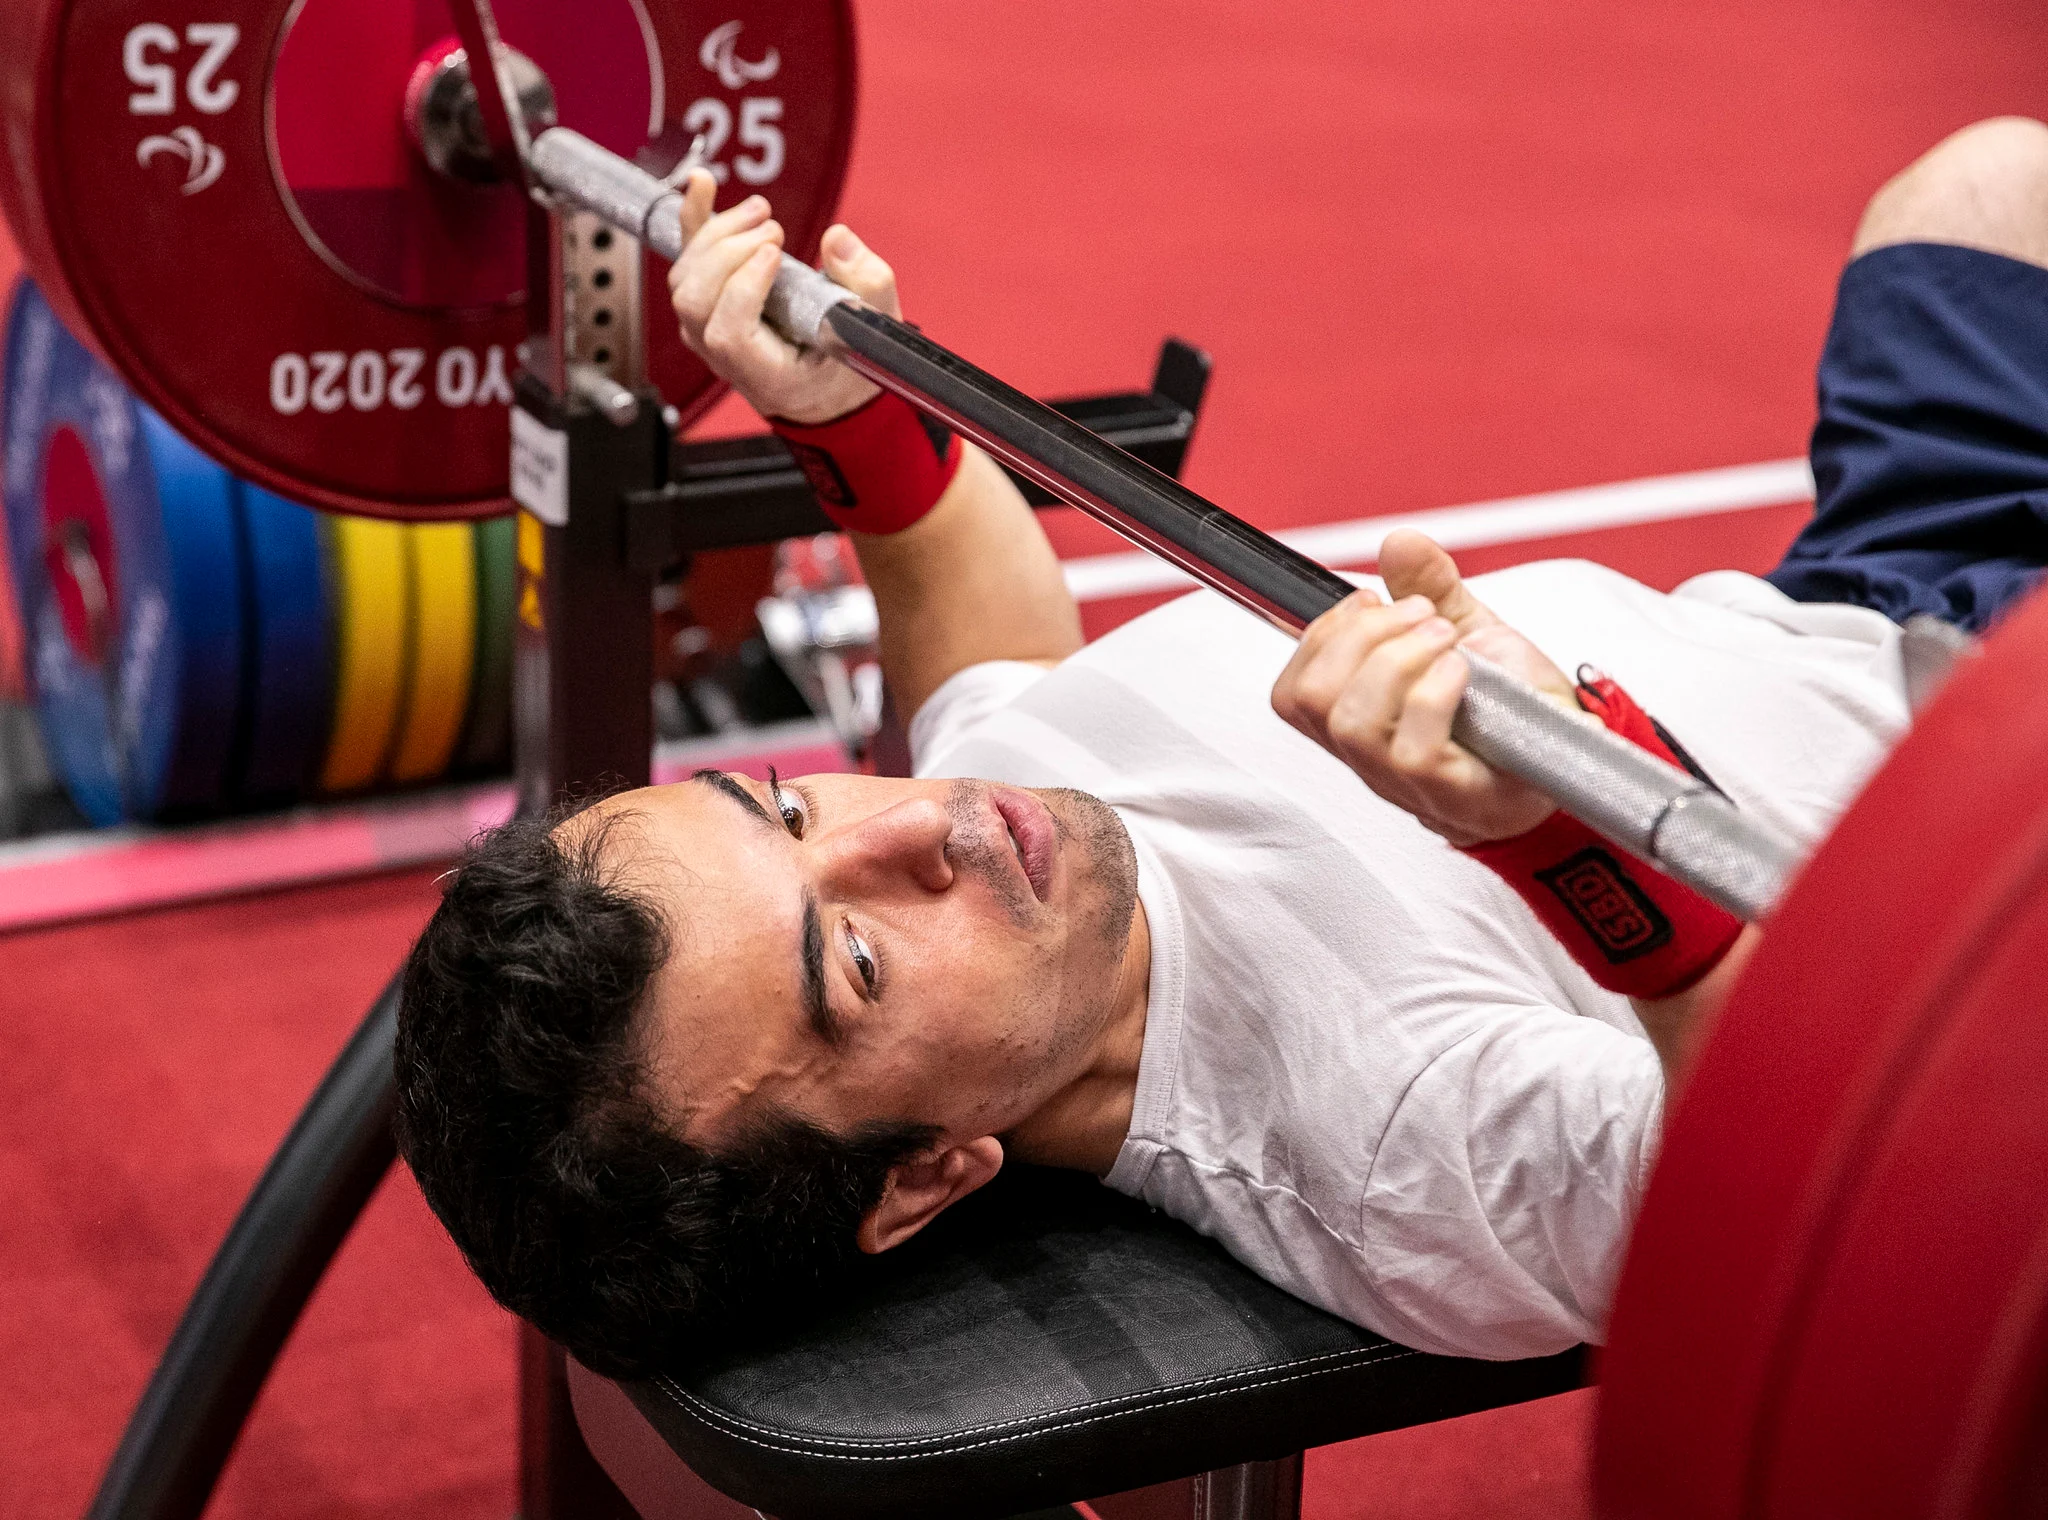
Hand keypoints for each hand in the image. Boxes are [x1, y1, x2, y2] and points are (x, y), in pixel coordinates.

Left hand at [666, 170, 898, 423]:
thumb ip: (866, 286)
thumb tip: (836, 239)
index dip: (743, 288)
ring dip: (717, 234)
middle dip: (729, 254)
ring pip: (685, 279)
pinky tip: (702, 182)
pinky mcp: (708, 304)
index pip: (728, 334)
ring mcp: (707, 334)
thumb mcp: (875, 333)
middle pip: (695, 302)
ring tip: (762, 212)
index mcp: (766, 376)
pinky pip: (685, 261)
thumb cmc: (848, 365)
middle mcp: (726, 359)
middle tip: (774, 231)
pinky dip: (692, 219)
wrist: (825, 387)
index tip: (776, 254)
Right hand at [1270, 530, 1587, 846]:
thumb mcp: (1468, 631)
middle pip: (1311, 699)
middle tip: (1419, 616)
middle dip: (1361, 635)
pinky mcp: (1449, 794)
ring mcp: (1404, 782)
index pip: (1292, 693)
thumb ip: (1430, 586)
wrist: (1573, 757)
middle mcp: (1369, 758)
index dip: (1321, 633)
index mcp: (1360, 720)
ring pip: (1354, 723)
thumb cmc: (1515, 706)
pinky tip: (1464, 673)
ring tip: (1446, 639)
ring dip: (1399, 658)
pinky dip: (1435, 692)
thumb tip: (1399, 542)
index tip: (1371, 601)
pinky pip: (1413, 749)